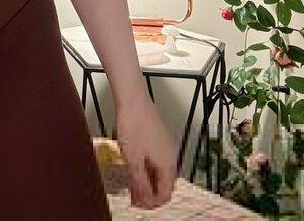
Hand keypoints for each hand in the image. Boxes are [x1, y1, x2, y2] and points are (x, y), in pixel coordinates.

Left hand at [114, 93, 177, 208]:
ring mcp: (166, 146)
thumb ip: (140, 182)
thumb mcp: (133, 158)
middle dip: (150, 194)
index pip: (165, 193)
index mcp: (168, 164)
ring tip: (132, 186)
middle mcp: (171, 156)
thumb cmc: (133, 126)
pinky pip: (157, 161)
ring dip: (148, 182)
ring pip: (160, 172)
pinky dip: (148, 169)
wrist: (133, 99)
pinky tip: (135, 169)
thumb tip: (144, 199)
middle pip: (165, 184)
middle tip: (134, 198)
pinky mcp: (159, 138)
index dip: (152, 203)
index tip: (137, 205)